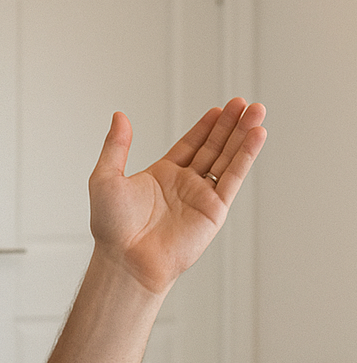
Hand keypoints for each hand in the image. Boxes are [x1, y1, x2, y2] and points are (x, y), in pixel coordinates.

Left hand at [88, 99, 266, 294]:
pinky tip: (256, 137)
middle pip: (214, 148)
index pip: (191, 144)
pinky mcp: (213, 210)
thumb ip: (116, 145)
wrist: (126, 259)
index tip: (221, 109)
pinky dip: (245, 156)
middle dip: (230, 126)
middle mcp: (184, 184)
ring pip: (227, 159)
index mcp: (162, 175)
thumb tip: (118, 116)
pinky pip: (233, 178)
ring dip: (243, 136)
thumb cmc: (111, 226)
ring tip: (257, 112)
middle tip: (246, 103)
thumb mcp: (106, 176)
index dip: (206, 126)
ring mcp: (201, 197)